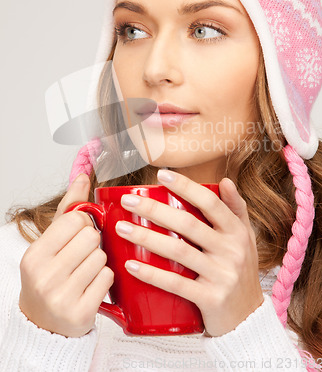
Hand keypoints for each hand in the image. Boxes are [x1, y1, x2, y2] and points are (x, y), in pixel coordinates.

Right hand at [19, 174, 113, 336]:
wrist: (43, 323)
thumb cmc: (50, 275)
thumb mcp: (52, 241)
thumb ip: (69, 208)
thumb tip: (83, 175)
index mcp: (35, 254)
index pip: (75, 220)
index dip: (83, 224)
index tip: (77, 235)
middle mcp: (44, 276)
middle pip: (92, 238)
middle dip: (93, 244)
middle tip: (82, 257)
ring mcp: (60, 297)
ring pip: (102, 258)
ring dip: (99, 263)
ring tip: (84, 273)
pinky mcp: (79, 313)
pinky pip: (108, 279)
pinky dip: (105, 281)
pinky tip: (91, 287)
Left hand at [115, 170, 263, 336]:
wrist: (249, 319)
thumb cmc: (241, 273)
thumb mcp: (246, 239)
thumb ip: (236, 209)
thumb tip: (225, 180)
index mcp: (237, 232)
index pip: (210, 202)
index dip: (185, 187)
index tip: (160, 174)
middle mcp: (232, 251)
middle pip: (188, 224)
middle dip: (154, 210)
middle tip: (127, 201)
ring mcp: (222, 275)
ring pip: (179, 252)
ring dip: (147, 237)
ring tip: (122, 228)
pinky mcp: (211, 299)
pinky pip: (177, 284)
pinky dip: (152, 274)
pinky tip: (131, 264)